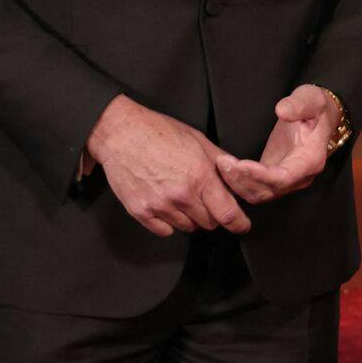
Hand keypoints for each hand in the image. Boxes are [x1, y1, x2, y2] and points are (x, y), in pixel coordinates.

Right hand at [84, 95, 248, 237]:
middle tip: (201, 197)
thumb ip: (221, 161)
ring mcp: (160, 205)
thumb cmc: (157, 131)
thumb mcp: (197, 139)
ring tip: (178, 194)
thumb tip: (239, 177)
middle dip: (211, 213)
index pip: (228, 215)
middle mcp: (181, 194)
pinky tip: (164, 202)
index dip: (239, 223)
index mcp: (200, 175)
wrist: (120, 132)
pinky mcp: (141, 211)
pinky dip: (167, 222)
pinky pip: (164, 231)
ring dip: (189, 217)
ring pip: (188, 228)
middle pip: (209, 224)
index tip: (241, 225)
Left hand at [214, 84, 338, 203]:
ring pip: (259, 193)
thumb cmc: (316, 106)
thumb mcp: (311, 98)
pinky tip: (225, 168)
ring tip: (221, 164)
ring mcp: (287, 179)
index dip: (260, 176)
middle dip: (243, 180)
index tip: (239, 165)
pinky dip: (239, 182)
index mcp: (310, 160)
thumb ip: (298, 105)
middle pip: (268, 190)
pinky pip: (255, 187)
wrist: (321, 114)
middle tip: (222, 163)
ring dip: (238, 183)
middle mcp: (300, 176)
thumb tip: (282, 111)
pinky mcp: (274, 175)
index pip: (283, 178)